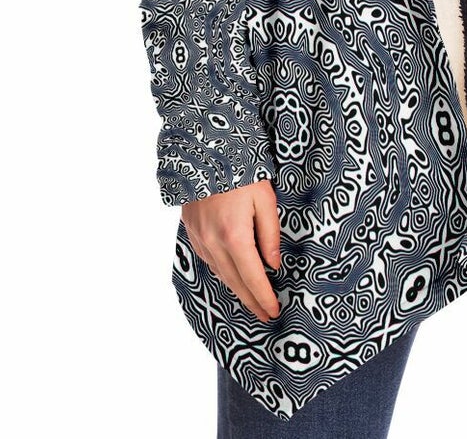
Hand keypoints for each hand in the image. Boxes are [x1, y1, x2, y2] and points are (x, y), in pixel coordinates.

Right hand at [182, 178, 282, 322]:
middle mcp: (213, 242)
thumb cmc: (241, 170)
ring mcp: (199, 238)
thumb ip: (270, 234)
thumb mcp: (265, 198)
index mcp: (234, 235)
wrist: (203, 150)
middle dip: (251, 301)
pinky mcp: (192, 232)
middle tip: (265, 315)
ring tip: (252, 300)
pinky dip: (222, 272)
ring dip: (237, 289)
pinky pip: (209, 260)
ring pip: (220, 273)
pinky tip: (231, 276)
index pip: (253, 277)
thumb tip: (273, 264)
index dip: (264, 297)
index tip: (274, 311)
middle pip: (235, 282)